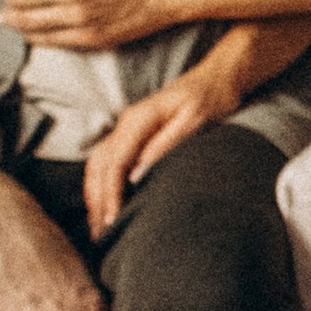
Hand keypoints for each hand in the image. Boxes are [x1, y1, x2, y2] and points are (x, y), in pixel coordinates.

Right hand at [83, 66, 237, 237]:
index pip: (115, 162)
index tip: (112, 218)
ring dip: (95, 194)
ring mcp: (127, 128)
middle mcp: (127, 123)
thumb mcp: (194, 120)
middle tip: (100, 231)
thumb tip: (138, 174)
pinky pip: (108, 161)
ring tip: (98, 224)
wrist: (215, 79)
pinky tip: (105, 203)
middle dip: (97, 199)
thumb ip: (165, 145)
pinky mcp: (132, 135)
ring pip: (98, 164)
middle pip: (100, 165)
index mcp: (139, 119)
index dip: (111, 192)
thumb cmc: (209, 98)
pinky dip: (102, 184)